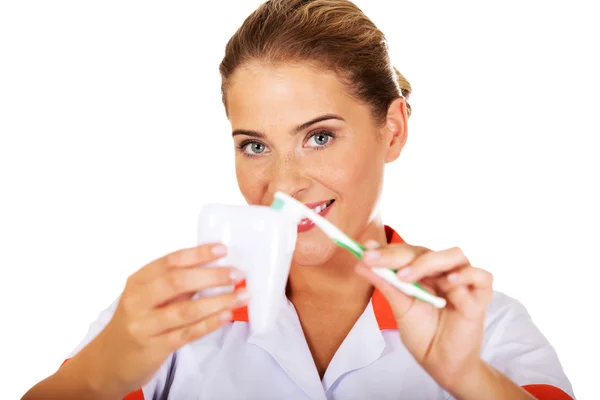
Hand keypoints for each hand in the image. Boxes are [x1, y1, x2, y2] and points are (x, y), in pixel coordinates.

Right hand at [83, 243, 247, 397]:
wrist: (108, 361)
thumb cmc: (136, 322)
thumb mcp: (147, 297)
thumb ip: (174, 284)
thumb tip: (214, 269)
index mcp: (138, 281)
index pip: (170, 261)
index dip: (198, 254)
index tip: (222, 249)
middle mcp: (138, 301)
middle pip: (178, 282)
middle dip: (212, 276)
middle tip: (237, 274)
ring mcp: (144, 325)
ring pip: (186, 310)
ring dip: (218, 301)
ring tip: (241, 295)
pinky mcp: (153, 348)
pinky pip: (187, 333)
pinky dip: (210, 323)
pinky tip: (226, 315)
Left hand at [356, 241, 492, 394]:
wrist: (440, 363)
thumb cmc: (423, 333)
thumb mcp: (399, 307)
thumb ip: (385, 284)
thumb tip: (359, 264)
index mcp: (424, 270)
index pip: (407, 251)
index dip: (387, 251)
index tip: (364, 252)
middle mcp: (444, 271)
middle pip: (426, 251)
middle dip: (398, 255)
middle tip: (375, 260)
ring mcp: (463, 282)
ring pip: (454, 256)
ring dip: (427, 262)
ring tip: (404, 277)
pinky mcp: (480, 297)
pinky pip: (482, 277)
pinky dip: (467, 275)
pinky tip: (450, 281)